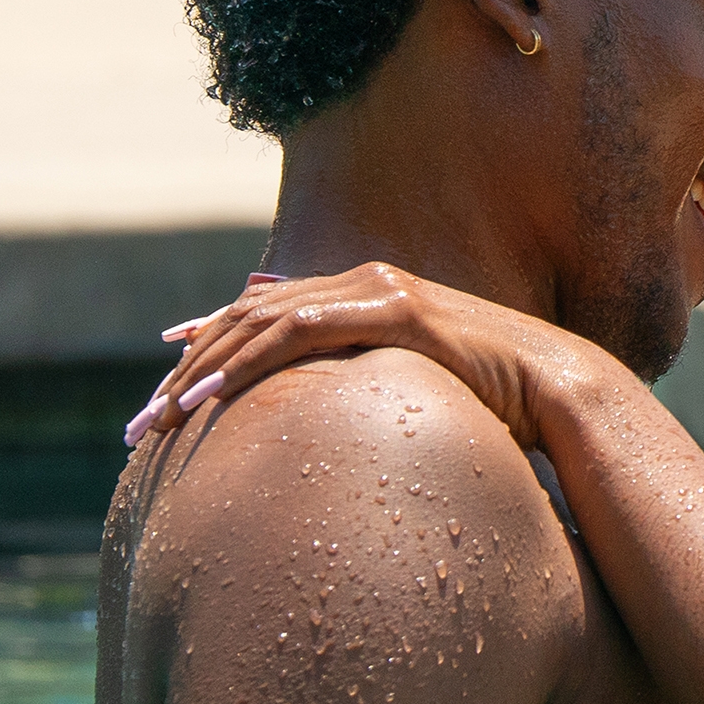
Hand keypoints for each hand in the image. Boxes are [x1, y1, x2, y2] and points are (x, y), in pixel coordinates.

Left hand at [128, 263, 598, 451]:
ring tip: (159, 418)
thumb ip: (374, 382)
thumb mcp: (420, 389)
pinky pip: (300, 333)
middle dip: (189, 369)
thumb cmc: (500, 403)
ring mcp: (382, 291)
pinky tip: (209, 398)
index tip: (169, 362)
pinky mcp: (397, 312)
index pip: (270, 306)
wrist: (561, 389)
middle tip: (141, 423)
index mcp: (372, 294)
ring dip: (202, 373)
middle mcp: (369, 280)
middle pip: (251, 316)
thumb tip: (340, 408)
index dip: (213, 332)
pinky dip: (247, 364)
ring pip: (262, 323)